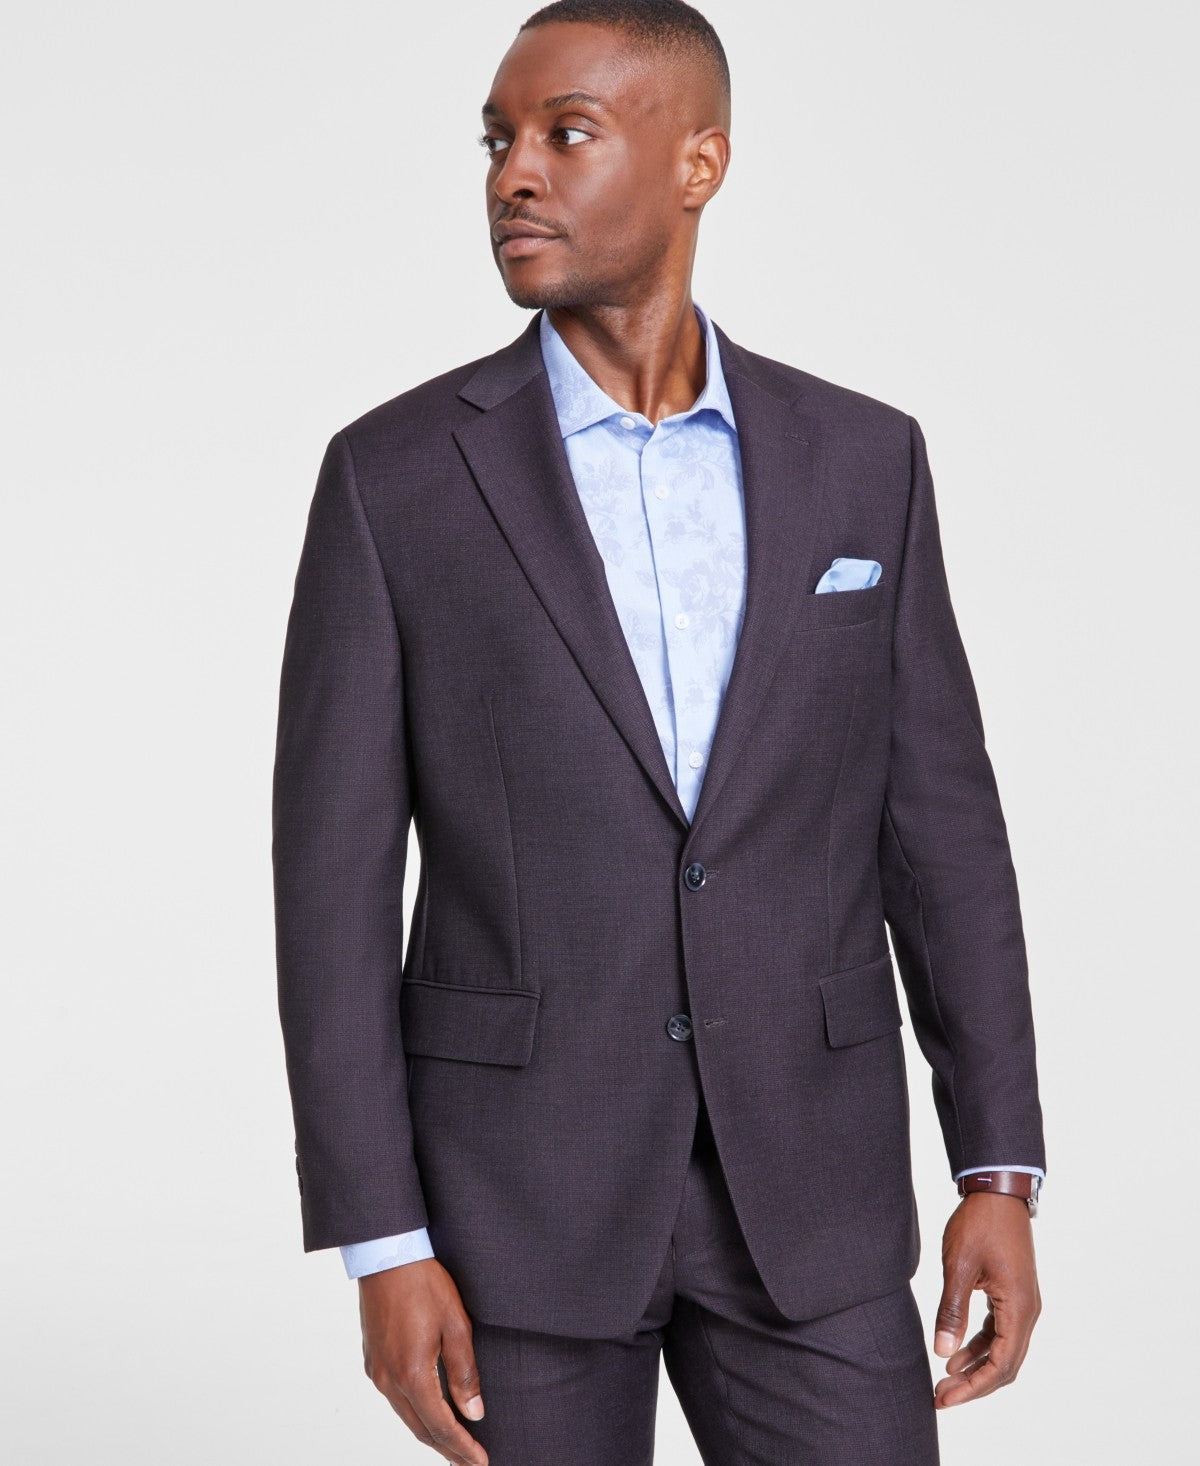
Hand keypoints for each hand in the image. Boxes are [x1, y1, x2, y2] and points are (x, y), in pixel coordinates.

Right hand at [358, 1258, 488, 1464]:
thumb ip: (465, 1372)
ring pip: (405, 1415)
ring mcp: (377, 1371)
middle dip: (446, 1449)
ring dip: (430, 1433)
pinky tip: (427, 1411)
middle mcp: (389, 1380)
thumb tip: (475, 1413)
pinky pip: (394, 1398)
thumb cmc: (424, 1283)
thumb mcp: (456, 1324)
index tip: (480, 1463)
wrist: (386, 1255)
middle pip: (420, 1429)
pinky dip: (414, 1412)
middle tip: (469, 1463)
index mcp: (412, 1374)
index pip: (440, 1426)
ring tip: (452, 1444)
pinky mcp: (372, 1359)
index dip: (462, 1448)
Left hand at [932, 1192, 1041, 1408]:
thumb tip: (943, 1351)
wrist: (997, 1193)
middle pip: (1005, 1365)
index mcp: (1019, 1308)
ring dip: (976, 1367)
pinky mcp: (1012, 1294)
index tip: (945, 1398)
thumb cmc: (979, 1225)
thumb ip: (952, 1311)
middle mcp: (1027, 1311)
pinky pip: (999, 1331)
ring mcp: (1022, 1303)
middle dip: (974, 1384)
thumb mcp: (959, 1267)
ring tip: (945, 1379)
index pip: (1000, 1365)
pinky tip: (955, 1351)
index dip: (973, 1387)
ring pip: (1002, 1349)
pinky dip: (979, 1345)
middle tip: (941, 1397)